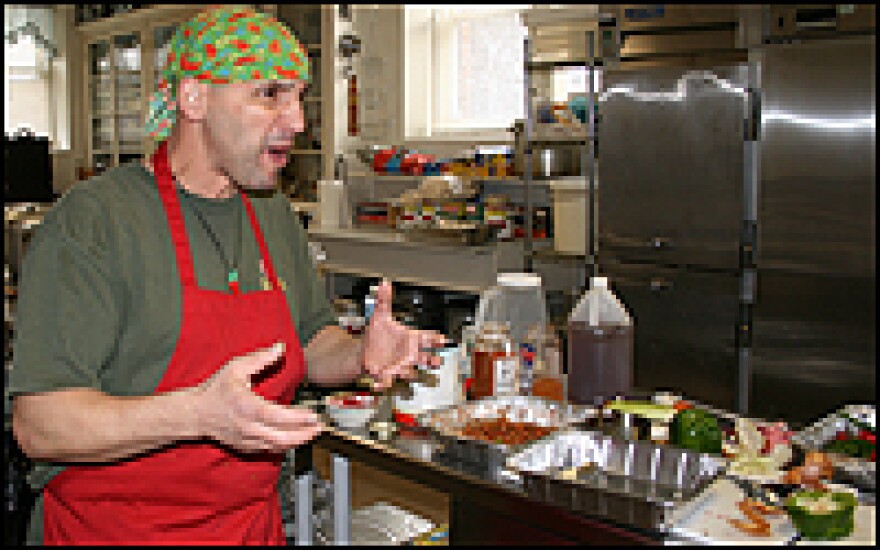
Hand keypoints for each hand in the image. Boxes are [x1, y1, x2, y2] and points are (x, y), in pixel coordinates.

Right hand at [190, 342, 323, 452]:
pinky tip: (296, 440)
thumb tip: (280, 347)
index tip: (313, 415)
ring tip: (313, 433)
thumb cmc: (216, 389)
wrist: (196, 414)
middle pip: (281, 437)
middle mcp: (248, 427)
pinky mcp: (245, 447)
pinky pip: (269, 451)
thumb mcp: (235, 368)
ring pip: (277, 446)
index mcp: (247, 407)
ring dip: (297, 441)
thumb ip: (260, 358)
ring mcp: (247, 440)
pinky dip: (284, 447)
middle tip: (320, 427)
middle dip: (304, 434)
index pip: (277, 416)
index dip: (297, 418)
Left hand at [361, 280, 448, 390]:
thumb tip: (384, 282)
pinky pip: (387, 381)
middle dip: (431, 360)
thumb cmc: (379, 336)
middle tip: (437, 362)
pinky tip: (378, 383)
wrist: (365, 352)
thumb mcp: (380, 316)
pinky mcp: (387, 375)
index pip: (427, 338)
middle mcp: (409, 354)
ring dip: (410, 374)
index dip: (435, 339)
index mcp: (410, 339)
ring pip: (410, 373)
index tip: (443, 339)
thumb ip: (384, 300)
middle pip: (425, 358)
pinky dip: (383, 383)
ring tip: (409, 374)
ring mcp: (400, 366)